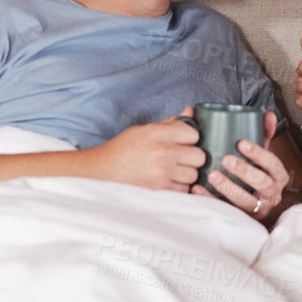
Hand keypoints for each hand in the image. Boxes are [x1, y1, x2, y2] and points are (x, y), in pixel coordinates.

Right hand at [85, 108, 203, 191]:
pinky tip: (167, 182)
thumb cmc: (122, 149)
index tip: (181, 142)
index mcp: (159, 133)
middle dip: (191, 158)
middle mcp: (164, 152)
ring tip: (172, 171)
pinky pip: (184, 190)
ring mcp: (163, 173)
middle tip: (179, 158)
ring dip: (186, 174)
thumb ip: (170, 122)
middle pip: (199, 156)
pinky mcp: (161, 190)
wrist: (102, 172)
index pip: (194, 133)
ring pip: (193, 175)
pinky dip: (178, 187)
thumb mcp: (144, 130)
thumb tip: (190, 111)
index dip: (189, 138)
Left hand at [194, 111, 289, 220]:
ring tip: (212, 175)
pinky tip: (198, 188)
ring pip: (246, 200)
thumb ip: (264, 135)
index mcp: (278, 175)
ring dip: (228, 187)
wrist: (257, 207)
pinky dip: (211, 199)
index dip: (258, 154)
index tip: (241, 143)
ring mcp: (258, 208)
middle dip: (244, 170)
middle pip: (261, 182)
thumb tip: (267, 114)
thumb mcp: (263, 157)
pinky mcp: (242, 217)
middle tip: (225, 159)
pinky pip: (226, 210)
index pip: (272, 163)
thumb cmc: (258, 176)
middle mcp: (272, 193)